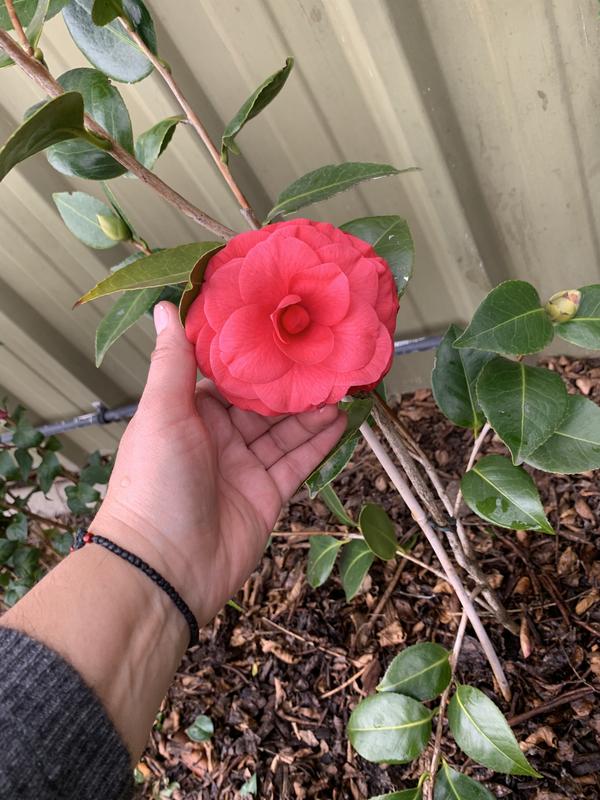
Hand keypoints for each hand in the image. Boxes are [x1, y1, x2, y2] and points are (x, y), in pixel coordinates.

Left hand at [92, 301, 345, 623]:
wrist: (165, 568)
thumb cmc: (154, 483)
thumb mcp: (162, 414)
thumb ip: (172, 362)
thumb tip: (165, 306)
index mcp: (189, 414)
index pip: (227, 376)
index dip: (255, 354)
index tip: (283, 325)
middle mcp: (218, 437)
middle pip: (262, 403)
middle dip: (291, 381)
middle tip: (326, 353)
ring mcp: (244, 467)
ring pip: (285, 430)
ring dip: (312, 409)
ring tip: (343, 381)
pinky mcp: (267, 495)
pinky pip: (297, 462)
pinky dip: (319, 442)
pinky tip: (341, 419)